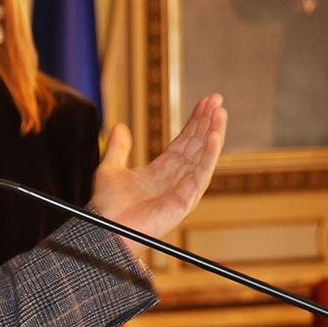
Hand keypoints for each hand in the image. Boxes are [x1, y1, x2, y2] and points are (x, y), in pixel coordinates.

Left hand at [89, 94, 226, 237]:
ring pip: (203, 156)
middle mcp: (176, 178)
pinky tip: (215, 136)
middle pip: (197, 144)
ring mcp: (183, 188)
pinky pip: (202, 173)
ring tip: (220, 112)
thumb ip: (118, 148)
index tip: (204, 103)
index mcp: (162, 170)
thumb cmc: (108, 206)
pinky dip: (210, 155)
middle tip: (217, 99)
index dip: (194, 122)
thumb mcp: (110, 168)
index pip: (184, 141)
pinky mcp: (186, 199)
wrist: (107, 227)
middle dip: (207, 122)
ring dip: (213, 133)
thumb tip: (119, 126)